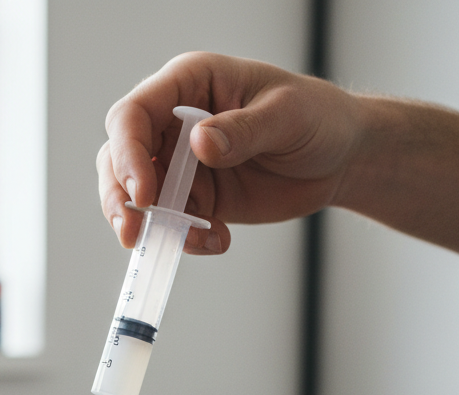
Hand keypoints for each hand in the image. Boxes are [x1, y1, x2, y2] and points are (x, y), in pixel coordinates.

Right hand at [97, 52, 362, 253]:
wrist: (339, 159)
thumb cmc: (318, 118)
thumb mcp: (288, 115)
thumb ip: (243, 129)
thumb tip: (199, 142)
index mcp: (189, 85)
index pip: (133, 115)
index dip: (128, 153)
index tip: (144, 194)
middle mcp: (174, 123)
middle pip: (118, 158)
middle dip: (118, 197)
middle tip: (132, 232)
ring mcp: (179, 164)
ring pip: (132, 195)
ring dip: (141, 225)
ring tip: (163, 244)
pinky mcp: (193, 199)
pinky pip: (170, 224)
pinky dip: (183, 240)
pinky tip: (217, 241)